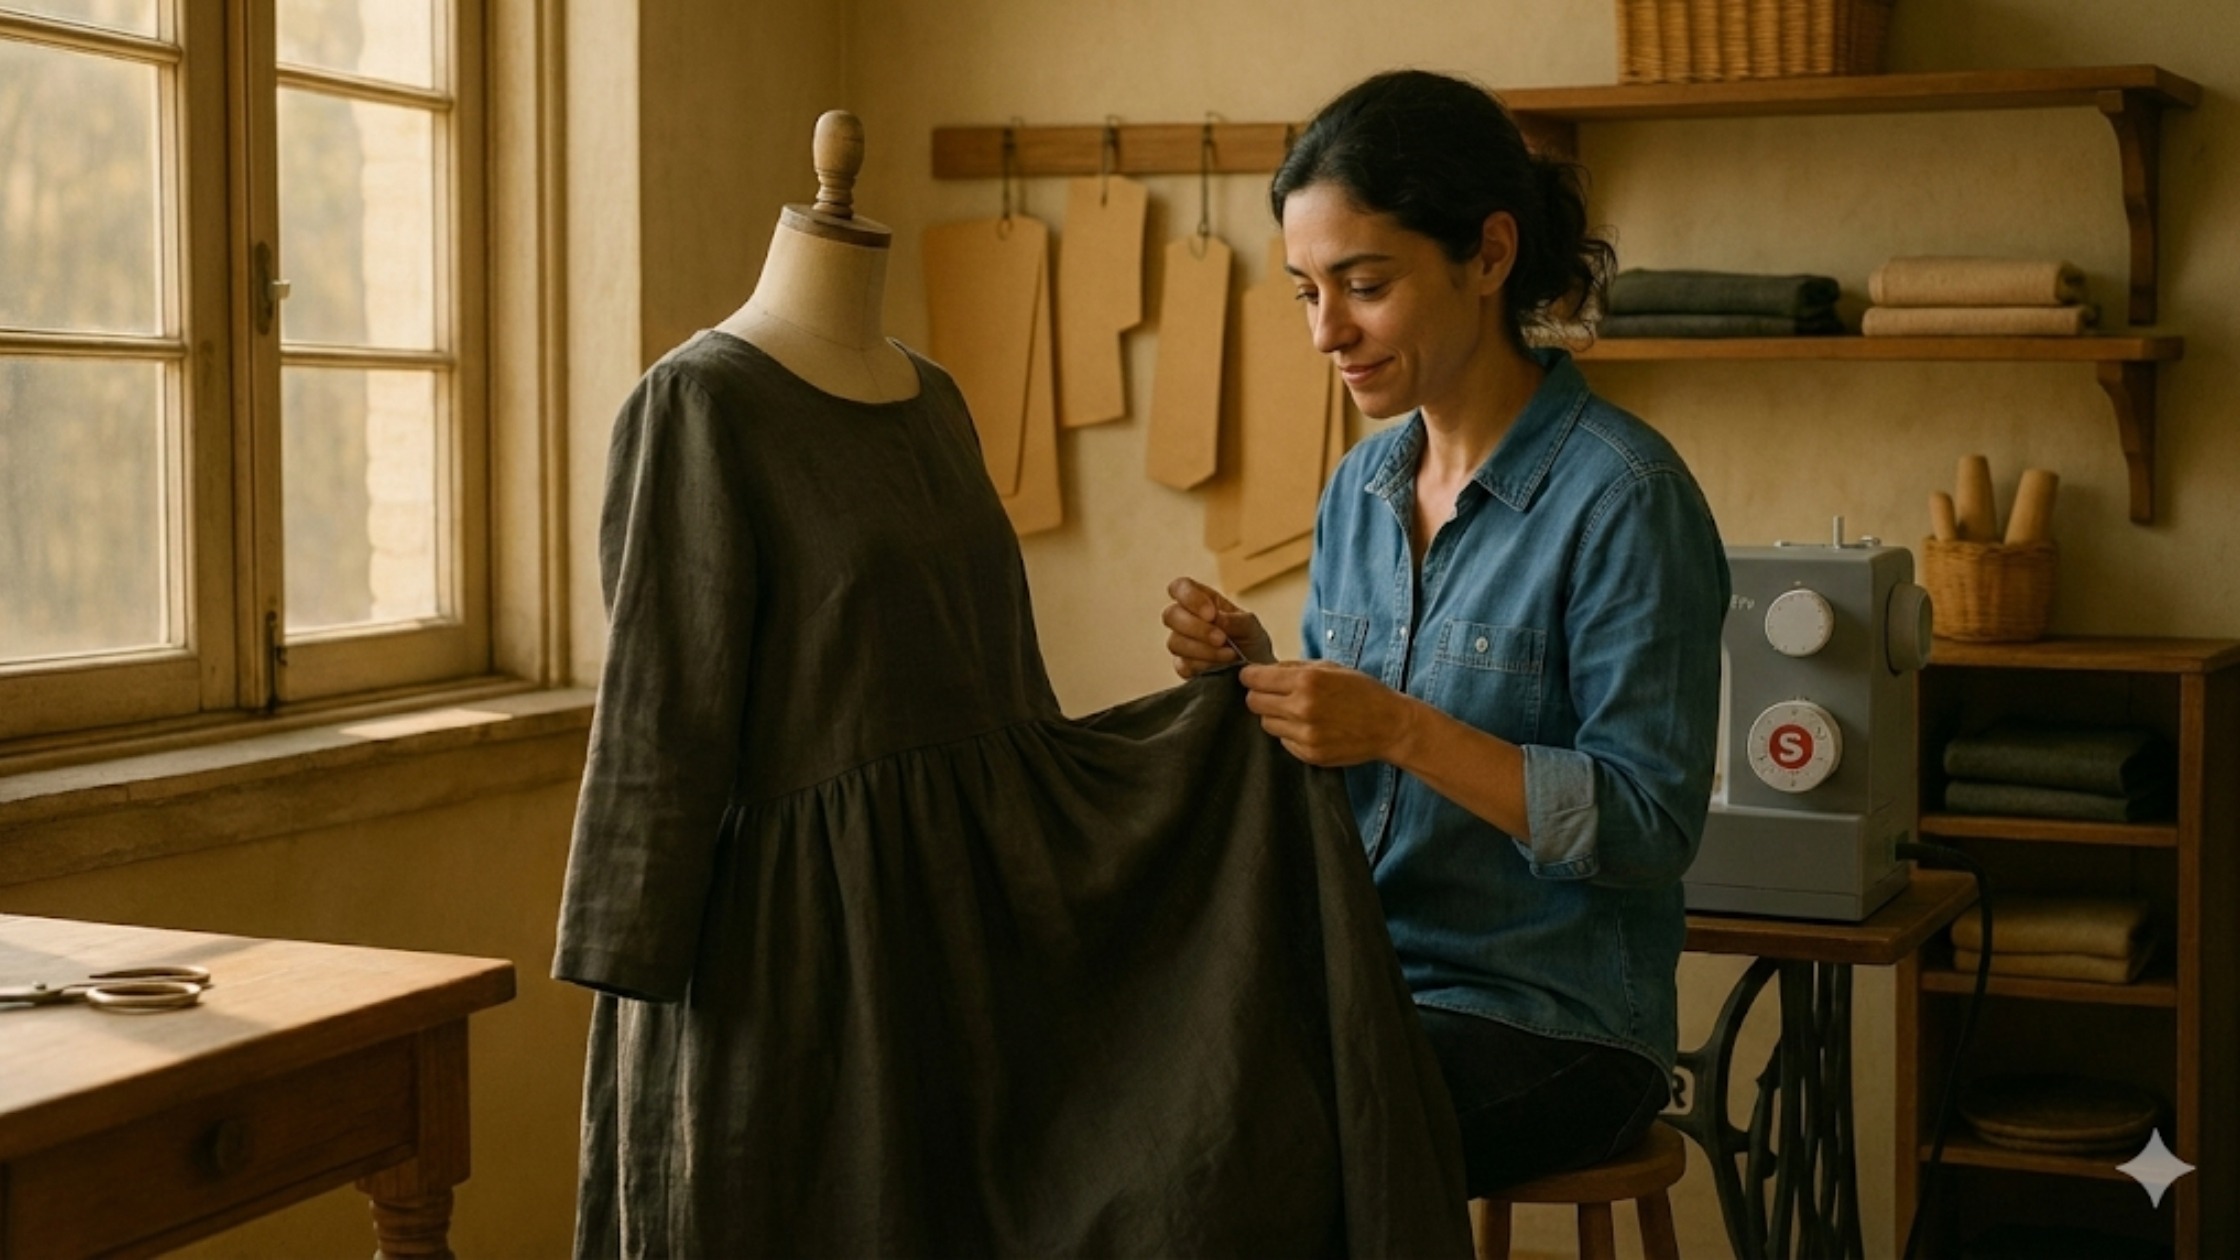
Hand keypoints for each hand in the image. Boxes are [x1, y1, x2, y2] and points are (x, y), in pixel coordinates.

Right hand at [1163, 577, 1274, 677]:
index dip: (1189, 597)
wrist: (1255, 672)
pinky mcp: (1183, 666)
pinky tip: (1221, 667)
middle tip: (1221, 638)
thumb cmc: (1251, 642)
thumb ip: (1235, 620)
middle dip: (1196, 628)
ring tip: (1230, 655)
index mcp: (1202, 600)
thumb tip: (1216, 619)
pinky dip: (1204, 666)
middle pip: (1170, 615)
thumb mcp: (1251, 626)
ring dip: (1203, 650)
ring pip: (1174, 642)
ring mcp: (1181, 643)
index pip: (1180, 587)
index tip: (1211, 614)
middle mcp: (1186, 619)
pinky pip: (1183, 665)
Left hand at [1238, 660, 1414, 767]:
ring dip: (1275, 716)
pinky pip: (1283, 741)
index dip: (1250, 676)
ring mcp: (1305, 734)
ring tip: (1297, 712)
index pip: (1254, 679)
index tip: (1252, 677)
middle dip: (1260, 696)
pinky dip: (1290, 734)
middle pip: (1253, 702)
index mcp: (1307, 680)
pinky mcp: (1309, 754)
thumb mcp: (1330, 667)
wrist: (1390, 725)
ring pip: (1266, 724)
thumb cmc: (1362, 691)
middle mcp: (1302, 708)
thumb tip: (1262, 670)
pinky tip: (1310, 727)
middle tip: (1274, 695)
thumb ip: (1294, 668)